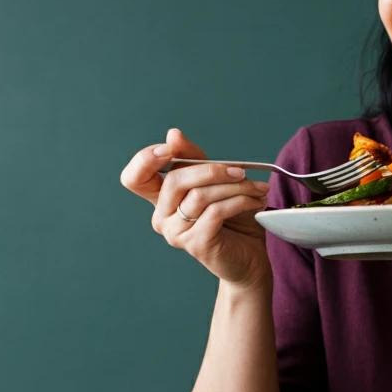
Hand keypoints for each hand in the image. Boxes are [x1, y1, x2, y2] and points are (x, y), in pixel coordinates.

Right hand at [120, 127, 272, 289]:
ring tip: (258, 188)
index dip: (144, 160)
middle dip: (212, 170)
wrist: (250, 257)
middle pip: (175, 181)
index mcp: (162, 199)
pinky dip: (240, 201)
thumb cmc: (233, 220)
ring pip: (199, 196)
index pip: (134, 178)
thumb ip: (194, 159)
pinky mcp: (195, 244)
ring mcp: (176, 233)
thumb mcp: (214, 182)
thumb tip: (173, 134)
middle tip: (241, 170)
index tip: (170, 149)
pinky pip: (215, 212)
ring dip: (235, 186)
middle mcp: (162, 217)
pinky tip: (256, 201)